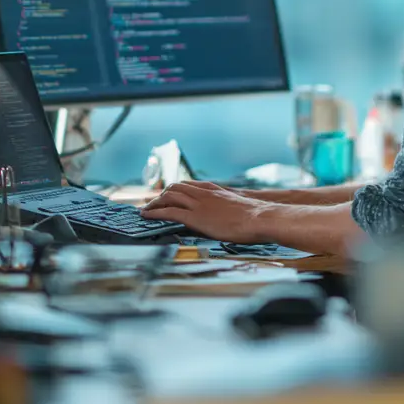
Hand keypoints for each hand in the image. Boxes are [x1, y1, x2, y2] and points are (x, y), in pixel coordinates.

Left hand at [141, 181, 269, 242]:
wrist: (259, 217)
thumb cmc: (254, 216)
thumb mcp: (237, 206)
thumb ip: (226, 207)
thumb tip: (224, 215)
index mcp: (213, 189)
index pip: (187, 185)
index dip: (174, 190)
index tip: (166, 195)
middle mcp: (203, 193)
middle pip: (175, 188)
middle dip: (161, 195)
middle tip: (152, 203)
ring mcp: (198, 204)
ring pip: (168, 197)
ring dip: (154, 203)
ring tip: (145, 210)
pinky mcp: (195, 217)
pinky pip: (169, 212)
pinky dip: (155, 213)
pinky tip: (146, 216)